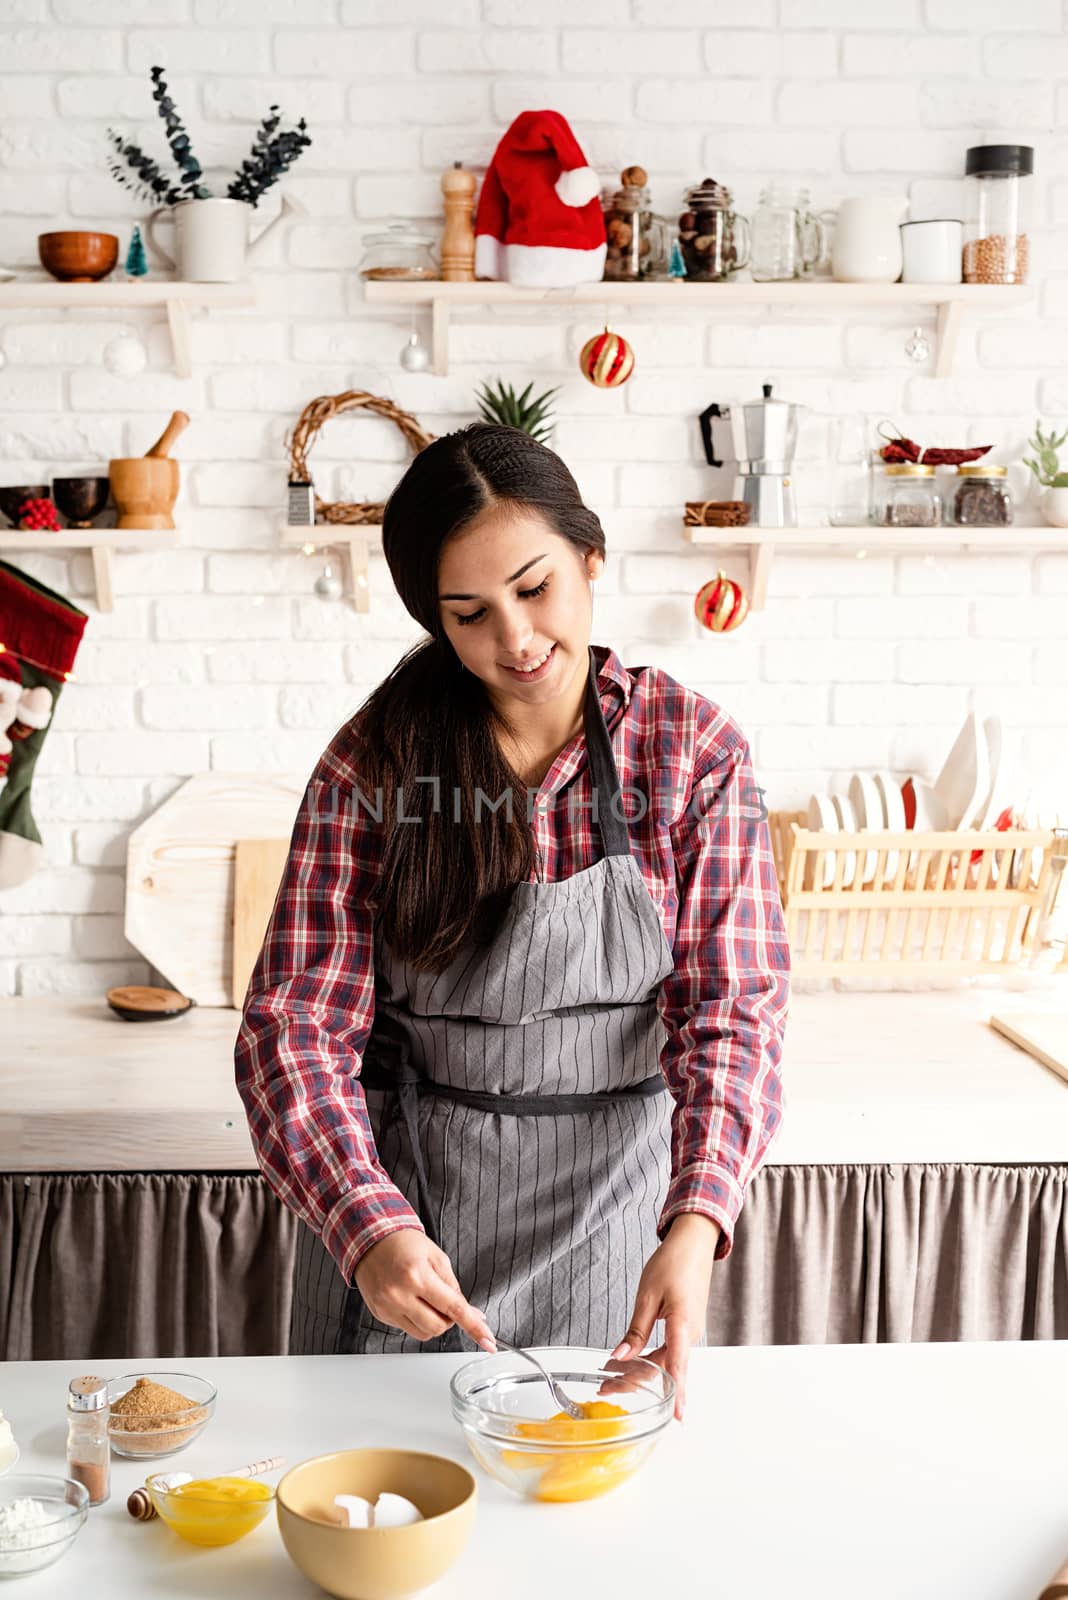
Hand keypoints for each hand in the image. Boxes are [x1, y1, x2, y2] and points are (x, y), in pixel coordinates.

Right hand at [354, 1229, 496, 1351]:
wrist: (370, 1240)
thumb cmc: (404, 1244)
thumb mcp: (436, 1257)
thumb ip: (454, 1286)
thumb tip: (472, 1313)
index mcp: (417, 1275)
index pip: (453, 1308)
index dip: (473, 1327)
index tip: (488, 1342)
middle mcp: (400, 1294)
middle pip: (439, 1327)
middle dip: (450, 1319)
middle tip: (445, 1300)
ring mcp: (388, 1307)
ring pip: (424, 1333)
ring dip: (434, 1322)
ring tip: (427, 1300)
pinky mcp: (380, 1315)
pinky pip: (408, 1329)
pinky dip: (417, 1320)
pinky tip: (412, 1301)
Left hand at [609, 1213, 719, 1421]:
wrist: (693, 1244)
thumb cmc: (673, 1263)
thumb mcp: (648, 1294)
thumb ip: (636, 1329)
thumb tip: (620, 1357)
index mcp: (682, 1324)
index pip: (678, 1366)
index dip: (675, 1393)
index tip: (675, 1417)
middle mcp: (690, 1334)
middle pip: (665, 1369)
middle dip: (638, 1383)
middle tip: (607, 1389)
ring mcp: (689, 1332)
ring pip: (666, 1362)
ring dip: (642, 1372)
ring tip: (612, 1378)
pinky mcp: (685, 1328)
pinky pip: (669, 1352)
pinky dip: (651, 1360)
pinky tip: (632, 1362)